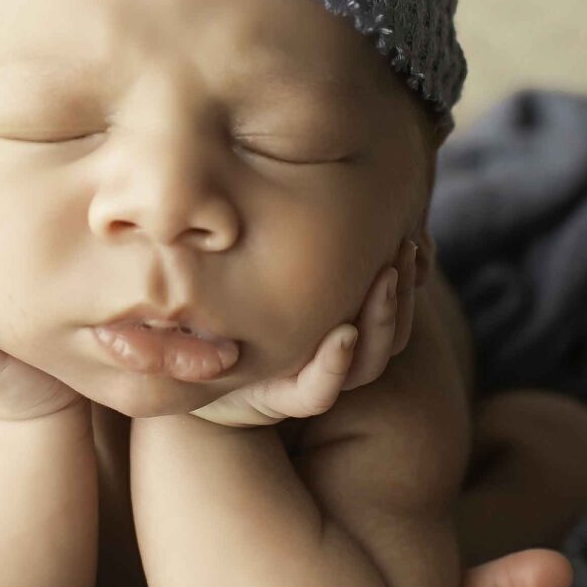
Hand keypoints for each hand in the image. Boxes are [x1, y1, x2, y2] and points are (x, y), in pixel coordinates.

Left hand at [186, 235, 427, 428]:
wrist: (166, 339)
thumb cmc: (214, 284)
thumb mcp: (263, 245)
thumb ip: (309, 227)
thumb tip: (349, 187)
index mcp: (337, 315)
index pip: (396, 302)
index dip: (414, 277)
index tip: (420, 242)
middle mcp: (328, 351)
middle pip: (391, 332)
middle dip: (403, 293)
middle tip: (405, 249)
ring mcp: (305, 377)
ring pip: (368, 362)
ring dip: (381, 320)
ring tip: (385, 278)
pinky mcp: (274, 399)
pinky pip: (316, 392)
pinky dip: (334, 367)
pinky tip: (343, 334)